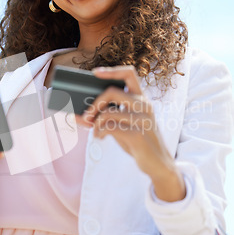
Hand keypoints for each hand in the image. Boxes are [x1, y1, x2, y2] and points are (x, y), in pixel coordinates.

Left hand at [76, 65, 185, 201]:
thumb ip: (107, 116)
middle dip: (94, 103)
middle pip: (111, 91)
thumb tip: (77, 115)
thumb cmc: (137, 141)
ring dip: (95, 123)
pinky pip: (109, 127)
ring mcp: (142, 119)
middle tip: (87, 116)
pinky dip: (99, 132)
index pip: (129, 73)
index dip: (111, 70)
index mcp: (142, 98)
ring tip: (95, 131)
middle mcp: (144, 105)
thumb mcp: (124, 124)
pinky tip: (100, 137)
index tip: (94, 73)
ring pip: (108, 112)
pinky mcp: (137, 134)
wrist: (158, 163)